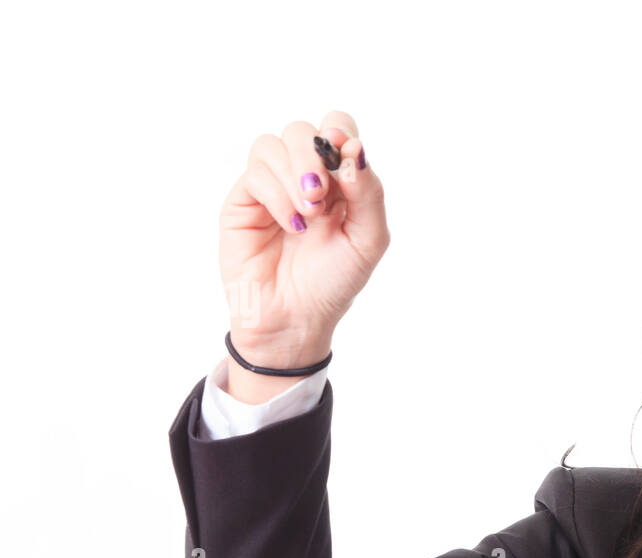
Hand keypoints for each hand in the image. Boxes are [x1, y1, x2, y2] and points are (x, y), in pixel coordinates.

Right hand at [219, 110, 389, 367]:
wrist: (296, 318)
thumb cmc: (334, 281)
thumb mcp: (368, 239)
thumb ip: (369, 193)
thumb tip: (354, 149)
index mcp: (338, 180)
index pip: (337, 126)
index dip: (340, 131)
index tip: (344, 154)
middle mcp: (303, 177)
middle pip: (302, 129)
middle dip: (314, 154)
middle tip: (321, 195)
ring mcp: (271, 187)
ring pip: (273, 144)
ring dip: (294, 174)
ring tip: (309, 214)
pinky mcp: (243, 202)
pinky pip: (255, 174)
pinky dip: (277, 195)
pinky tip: (293, 225)